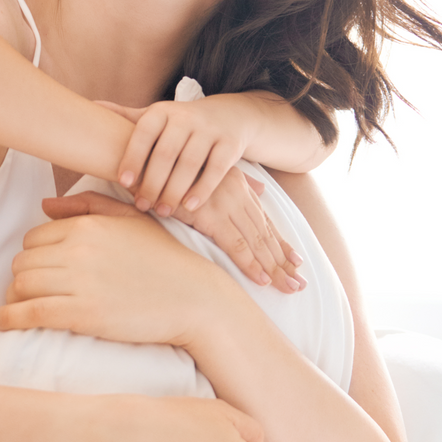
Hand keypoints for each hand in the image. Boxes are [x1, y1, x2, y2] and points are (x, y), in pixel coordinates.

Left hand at [0, 194, 236, 346]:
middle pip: (24, 261)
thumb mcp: (131, 220)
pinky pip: (28, 312)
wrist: (195, 298)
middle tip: (31, 291)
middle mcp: (78, 250)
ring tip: (17, 307)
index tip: (42, 271)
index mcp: (88, 226)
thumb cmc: (167, 259)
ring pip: (21, 285)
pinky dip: (7, 317)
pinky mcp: (81, 314)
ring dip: (14, 297)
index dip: (35, 255)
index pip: (35, 237)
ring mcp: (79, 282)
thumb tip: (43, 205)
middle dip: (23, 276)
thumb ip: (87, 206)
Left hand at [105, 95, 255, 216]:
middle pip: (165, 153)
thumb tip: (89, 106)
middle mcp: (185, 117)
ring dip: (174, 190)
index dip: (131, 158)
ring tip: (163, 211)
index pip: (142, 134)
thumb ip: (126, 117)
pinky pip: (216, 170)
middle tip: (142, 205)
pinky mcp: (230, 144)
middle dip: (152, 182)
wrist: (230, 115)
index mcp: (161, 112)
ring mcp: (210, 130)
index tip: (121, 183)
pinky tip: (189, 206)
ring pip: (190, 164)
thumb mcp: (156, 118)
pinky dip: (202, 189)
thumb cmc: (181, 124)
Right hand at [179, 168, 303, 292]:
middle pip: (265, 233)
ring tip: (289, 287)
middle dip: (284, 260)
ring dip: (274, 267)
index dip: (281, 242)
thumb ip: (238, 181)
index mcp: (238, 186)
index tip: (296, 261)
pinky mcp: (209, 216)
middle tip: (299, 283)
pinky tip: (262, 278)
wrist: (142, 155)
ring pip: (256, 242)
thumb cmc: (169, 165)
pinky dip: (250, 263)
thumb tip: (261, 189)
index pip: (264, 220)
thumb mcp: (208, 171)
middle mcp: (237, 194)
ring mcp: (225, 204)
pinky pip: (235, 244)